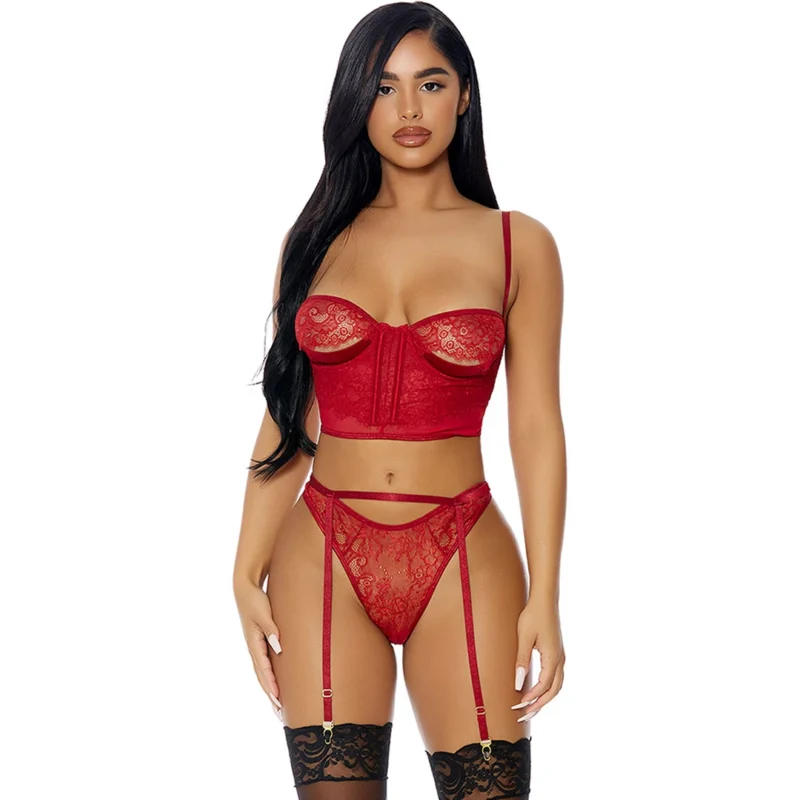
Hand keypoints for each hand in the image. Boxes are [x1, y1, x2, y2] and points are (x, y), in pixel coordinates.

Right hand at [234, 579, 283, 721]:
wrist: (245, 590)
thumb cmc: (255, 601)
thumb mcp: (263, 613)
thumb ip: (271, 629)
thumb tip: (278, 646)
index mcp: (253, 643)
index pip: (263, 668)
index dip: (271, 684)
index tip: (278, 699)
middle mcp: (253, 648)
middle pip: (262, 677)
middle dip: (270, 695)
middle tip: (280, 713)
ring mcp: (255, 646)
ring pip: (262, 673)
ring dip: (270, 690)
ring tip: (278, 706)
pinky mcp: (259, 643)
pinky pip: (264, 665)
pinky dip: (269, 678)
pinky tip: (275, 685)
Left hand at [511, 596, 564, 720]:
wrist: (544, 599)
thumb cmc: (533, 616)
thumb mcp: (523, 637)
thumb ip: (521, 660)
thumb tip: (518, 684)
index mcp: (553, 657)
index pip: (544, 686)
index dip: (531, 698)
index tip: (518, 706)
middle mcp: (560, 659)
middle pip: (553, 691)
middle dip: (539, 705)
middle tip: (523, 716)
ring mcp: (560, 656)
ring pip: (556, 686)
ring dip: (544, 698)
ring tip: (529, 708)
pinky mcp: (557, 653)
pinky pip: (555, 677)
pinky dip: (547, 689)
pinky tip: (535, 690)